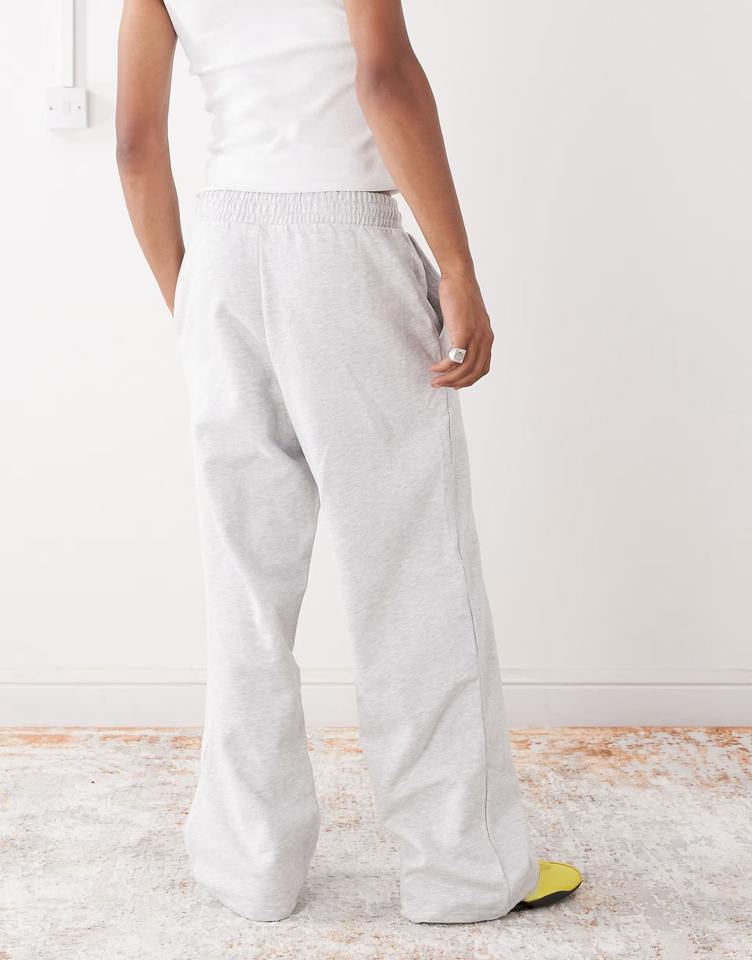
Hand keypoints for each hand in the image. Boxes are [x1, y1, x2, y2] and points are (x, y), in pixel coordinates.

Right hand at [430, 274, 493, 388]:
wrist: (460, 278)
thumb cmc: (461, 296)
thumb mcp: (469, 319)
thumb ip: (468, 334)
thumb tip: (458, 347)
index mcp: (488, 338)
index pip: (483, 369)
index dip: (469, 380)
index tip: (455, 384)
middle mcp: (485, 340)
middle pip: (474, 373)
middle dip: (456, 384)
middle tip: (440, 385)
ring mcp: (476, 337)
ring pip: (464, 369)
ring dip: (448, 379)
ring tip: (435, 381)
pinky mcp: (464, 332)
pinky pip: (455, 358)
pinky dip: (444, 367)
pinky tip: (435, 367)